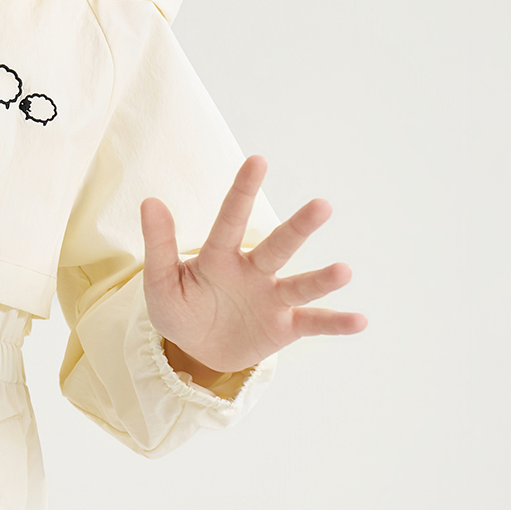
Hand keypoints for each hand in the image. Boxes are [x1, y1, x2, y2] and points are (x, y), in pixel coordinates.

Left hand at [140, 155, 366, 381]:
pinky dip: (335, 323)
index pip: (230, 220)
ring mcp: (272, 298)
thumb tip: (150, 201)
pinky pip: (313, 322)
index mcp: (219, 257)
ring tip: (344, 270)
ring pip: (300, 285)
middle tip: (322, 205)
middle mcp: (253, 271)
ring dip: (322, 279)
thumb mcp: (160, 282)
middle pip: (277, 246)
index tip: (258, 160)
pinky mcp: (285, 326)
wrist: (198, 349)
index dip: (242, 191)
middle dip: (298, 228)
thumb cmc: (180, 308)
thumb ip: (160, 245)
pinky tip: (360, 320)